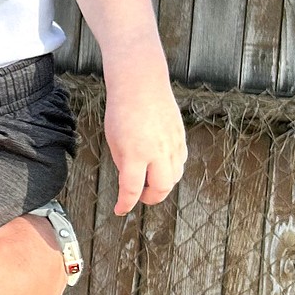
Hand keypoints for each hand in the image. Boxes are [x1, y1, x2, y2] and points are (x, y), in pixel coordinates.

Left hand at [104, 76, 186, 214]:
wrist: (141, 85)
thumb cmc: (122, 110)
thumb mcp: (113, 140)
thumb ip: (123, 163)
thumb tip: (131, 180)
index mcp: (135, 154)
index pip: (132, 190)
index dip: (125, 204)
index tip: (120, 209)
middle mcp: (157, 152)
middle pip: (161, 190)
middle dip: (149, 198)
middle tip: (138, 196)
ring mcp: (172, 146)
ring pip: (174, 178)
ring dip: (162, 185)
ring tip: (147, 179)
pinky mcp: (181, 139)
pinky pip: (180, 163)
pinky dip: (170, 170)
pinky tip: (160, 164)